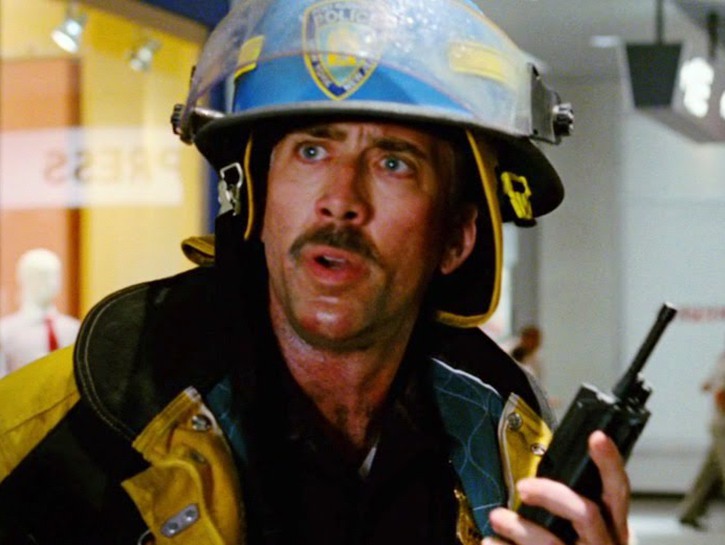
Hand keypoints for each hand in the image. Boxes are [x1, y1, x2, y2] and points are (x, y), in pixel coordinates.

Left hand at [482, 431, 629, 544]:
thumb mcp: (585, 526)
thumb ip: (570, 501)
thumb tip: (535, 470)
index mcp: (613, 525)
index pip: (617, 490)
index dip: (609, 463)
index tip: (596, 436)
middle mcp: (606, 543)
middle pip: (586, 514)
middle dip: (551, 494)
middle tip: (522, 486)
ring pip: (552, 541)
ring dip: (520, 527)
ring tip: (496, 516)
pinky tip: (490, 541)